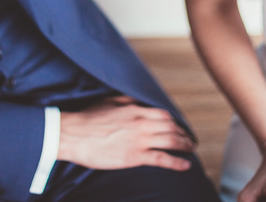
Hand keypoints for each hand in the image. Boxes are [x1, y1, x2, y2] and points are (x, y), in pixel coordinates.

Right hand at [58, 96, 194, 170]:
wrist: (75, 135)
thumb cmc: (90, 118)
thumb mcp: (112, 101)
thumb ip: (129, 101)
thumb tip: (139, 103)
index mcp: (137, 109)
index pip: (164, 115)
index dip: (174, 122)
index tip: (178, 126)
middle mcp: (142, 124)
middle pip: (171, 127)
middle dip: (183, 134)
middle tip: (189, 139)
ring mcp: (140, 141)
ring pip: (170, 141)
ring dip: (184, 145)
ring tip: (190, 149)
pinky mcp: (135, 157)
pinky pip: (162, 159)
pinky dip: (176, 162)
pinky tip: (185, 165)